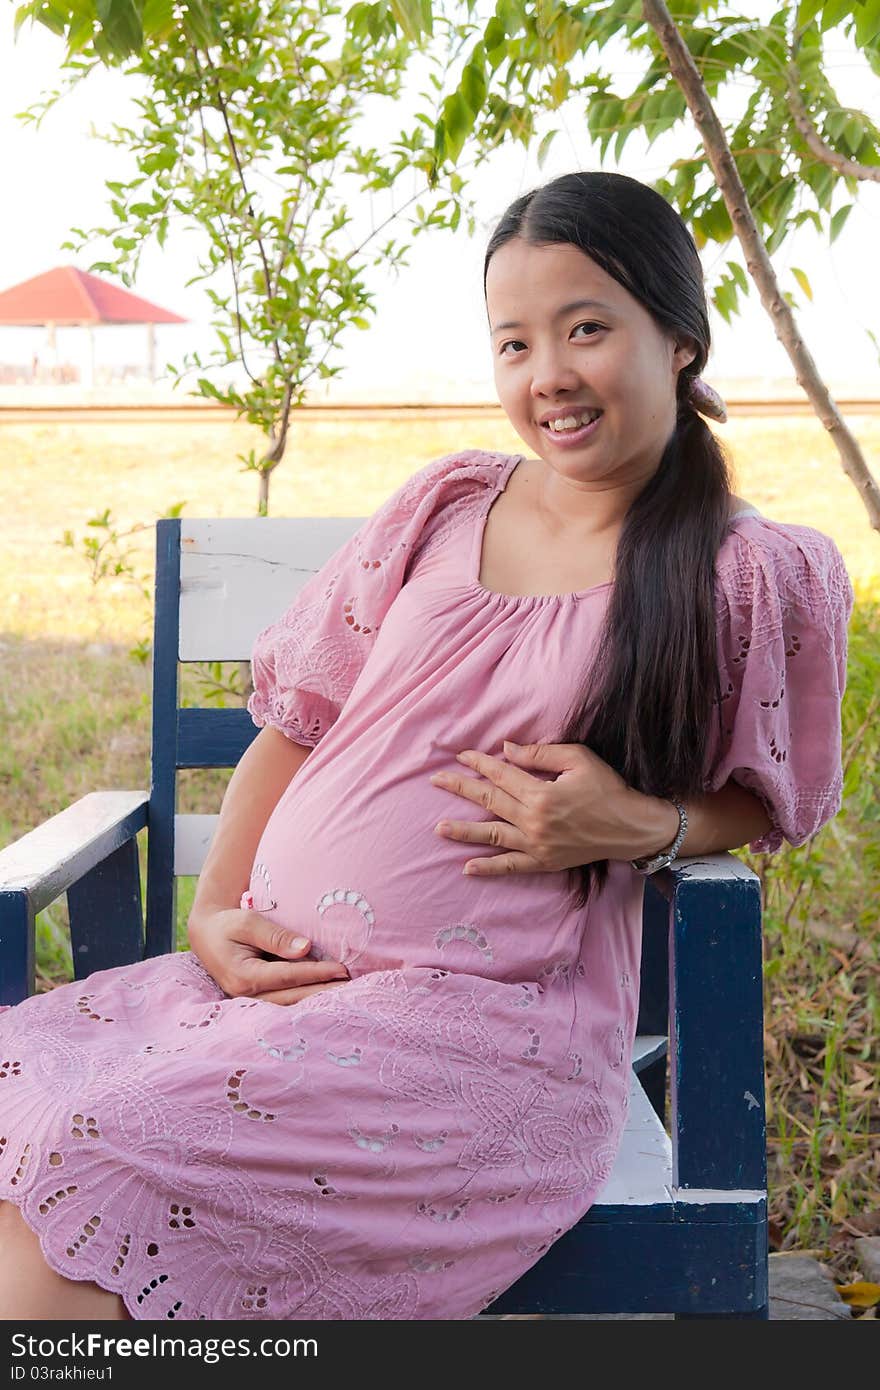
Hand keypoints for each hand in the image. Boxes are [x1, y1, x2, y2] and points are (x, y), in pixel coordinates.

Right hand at [188, 907, 349, 1005]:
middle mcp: (245, 995)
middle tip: (353, 987)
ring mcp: (249, 1001)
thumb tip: (306, 948)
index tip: (342, 969)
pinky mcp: (256, 1000)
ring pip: (288, 1004)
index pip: (288, 976)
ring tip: (346, 993)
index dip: (317, 973)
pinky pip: (283, 1002)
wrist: (207, 935)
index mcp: (242, 975)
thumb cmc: (228, 925)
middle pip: (292, 997)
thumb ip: (276, 936)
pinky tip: (326, 994)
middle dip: (323, 992)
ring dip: (316, 999)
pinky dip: (305, 999)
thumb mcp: (249, 922)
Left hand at [429, 739, 639, 876]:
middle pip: (489, 802)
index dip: (480, 764)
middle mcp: (534, 821)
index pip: (501, 775)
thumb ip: (540, 754)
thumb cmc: (608, 789)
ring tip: (438, 828)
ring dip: (463, 832)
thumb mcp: (579, 759)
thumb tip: (506, 750)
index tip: (461, 757)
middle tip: (437, 782)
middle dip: (461, 789)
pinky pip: (511, 866)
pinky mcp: (544, 862)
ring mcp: (536, 845)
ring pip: (491, 836)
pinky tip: (467, 868)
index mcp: (541, 794)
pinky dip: (488, 868)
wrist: (631, 828)